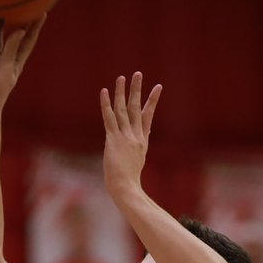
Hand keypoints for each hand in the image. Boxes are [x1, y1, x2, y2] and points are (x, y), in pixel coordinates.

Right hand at [0, 15, 45, 109]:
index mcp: (15, 61)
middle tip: (18, 4)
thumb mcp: (6, 67)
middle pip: (11, 36)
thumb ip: (11, 48)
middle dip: (15, 21)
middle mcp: (3, 58)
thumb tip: (21, 30)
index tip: (42, 13)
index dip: (35, 28)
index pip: (28, 41)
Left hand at [100, 72, 161, 201]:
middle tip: (138, 74)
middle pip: (137, 108)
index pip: (148, 117)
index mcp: (142, 142)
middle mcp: (135, 136)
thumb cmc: (129, 184)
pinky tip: (104, 91)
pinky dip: (106, 104)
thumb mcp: (135, 166)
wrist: (126, 188)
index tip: (158, 87)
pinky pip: (109, 118)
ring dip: (122, 92)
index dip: (152, 101)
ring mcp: (125, 137)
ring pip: (123, 109)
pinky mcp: (113, 140)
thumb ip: (136, 153)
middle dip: (137, 90)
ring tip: (121, 77)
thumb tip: (139, 148)